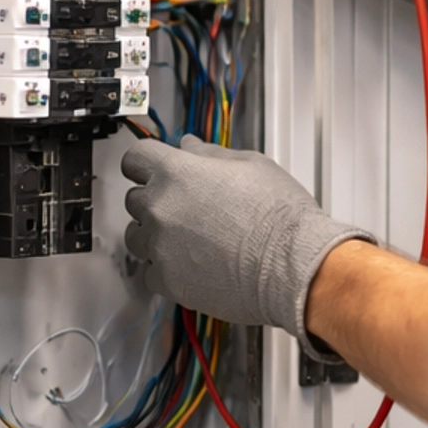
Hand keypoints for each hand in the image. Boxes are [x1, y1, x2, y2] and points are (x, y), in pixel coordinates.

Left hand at [121, 137, 374, 346]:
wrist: (293, 265)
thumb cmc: (280, 217)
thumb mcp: (251, 165)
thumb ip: (210, 154)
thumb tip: (189, 146)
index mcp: (177, 172)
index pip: (136, 158)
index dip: (147, 164)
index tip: (155, 171)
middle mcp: (160, 207)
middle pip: (135, 198)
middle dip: (157, 200)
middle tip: (189, 209)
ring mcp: (160, 246)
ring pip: (137, 237)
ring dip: (156, 235)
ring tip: (192, 239)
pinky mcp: (167, 280)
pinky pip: (151, 271)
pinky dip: (167, 268)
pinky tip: (195, 264)